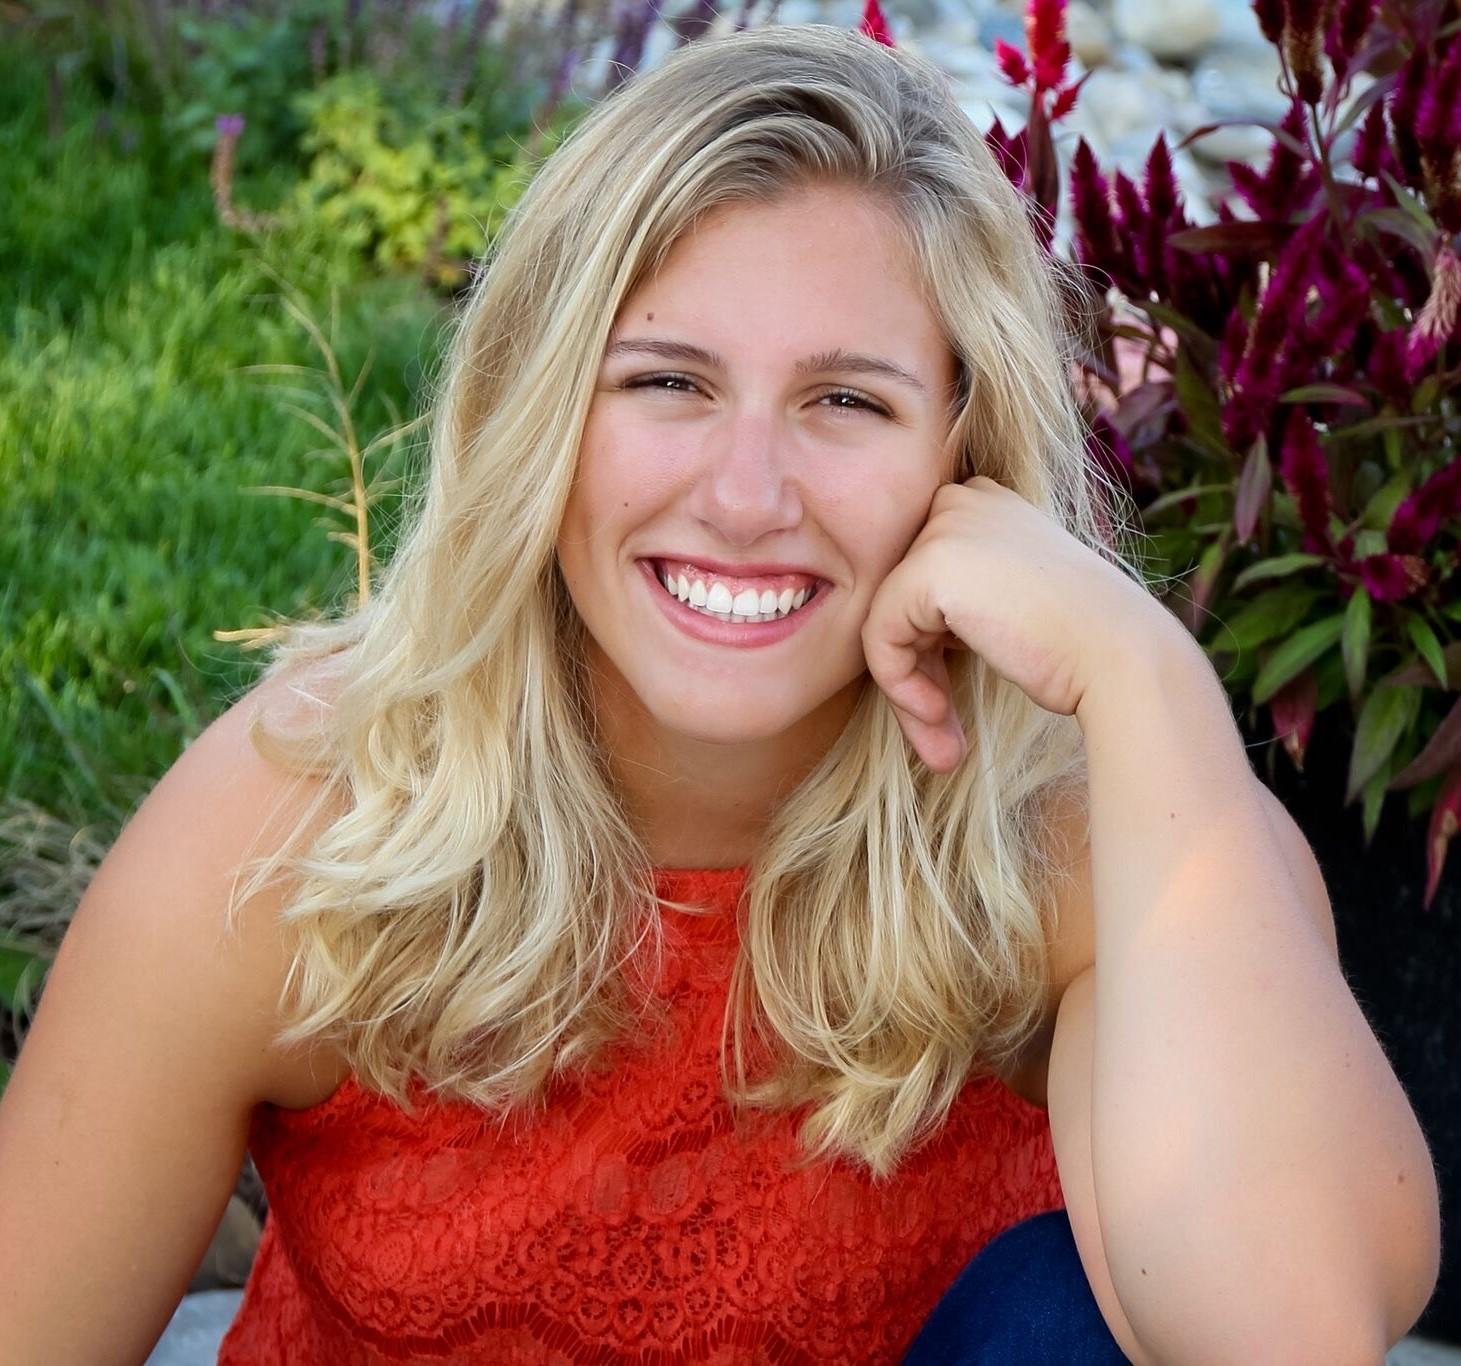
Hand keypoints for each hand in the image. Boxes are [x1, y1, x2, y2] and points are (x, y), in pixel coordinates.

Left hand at [860, 475, 1172, 771]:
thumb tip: (903, 637)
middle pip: (900, 598)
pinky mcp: (926, 568)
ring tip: (941, 741)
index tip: (951, 699)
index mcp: (984, 501)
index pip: (921, 578)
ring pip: (885, 621)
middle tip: (941, 728)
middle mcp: (961, 500)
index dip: (930, 645)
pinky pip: (879, 637)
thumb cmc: (1078, 644)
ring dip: (908, 690)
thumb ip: (958, 603)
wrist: (1120, 655)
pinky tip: (939, 714)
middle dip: (915, 670)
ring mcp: (943, 528)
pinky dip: (900, 686)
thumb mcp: (1009, 604)